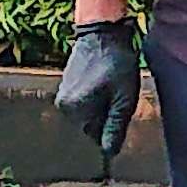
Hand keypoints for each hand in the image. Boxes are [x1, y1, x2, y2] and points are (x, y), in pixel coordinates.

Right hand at [57, 19, 143, 155]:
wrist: (103, 32)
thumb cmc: (117, 63)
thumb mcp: (124, 98)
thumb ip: (116, 127)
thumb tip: (110, 154)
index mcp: (76, 110)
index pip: (96, 135)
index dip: (113, 123)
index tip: (120, 104)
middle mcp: (64, 106)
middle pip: (90, 125)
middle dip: (106, 114)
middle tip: (117, 93)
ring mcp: (62, 95)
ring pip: (87, 114)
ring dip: (101, 105)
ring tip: (110, 85)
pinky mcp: (64, 86)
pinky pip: (83, 102)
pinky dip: (94, 96)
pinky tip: (102, 81)